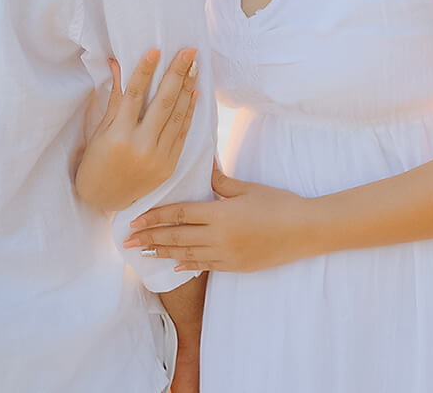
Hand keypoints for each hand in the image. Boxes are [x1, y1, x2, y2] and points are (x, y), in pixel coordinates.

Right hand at [74, 47, 198, 213]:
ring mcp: (158, 157)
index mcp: (118, 135)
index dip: (145, 71)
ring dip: (188, 89)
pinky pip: (183, 133)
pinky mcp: (169, 165)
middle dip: (178, 73)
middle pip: (163, 102)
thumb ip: (115, 99)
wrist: (103, 201)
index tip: (156, 50)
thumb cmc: (96, 162)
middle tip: (188, 51)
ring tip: (194, 66)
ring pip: (178, 116)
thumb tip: (117, 65)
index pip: (135, 95)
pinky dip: (190, 112)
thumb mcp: (100, 131)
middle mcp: (140, 146)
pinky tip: (194, 93)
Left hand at [125, 166, 316, 272]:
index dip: (155, 218)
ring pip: (185, 254)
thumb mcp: (248, 188)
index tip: (134, 221)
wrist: (304, 230)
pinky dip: (186, 264)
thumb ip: (220, 181)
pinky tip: (174, 264)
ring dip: (163, 252)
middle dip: (150, 238)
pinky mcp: (234, 266)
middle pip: (176, 237)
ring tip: (144, 253)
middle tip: (127, 242)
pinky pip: (203, 266)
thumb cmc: (279, 204)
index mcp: (220, 214)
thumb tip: (202, 166)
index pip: (179, 215)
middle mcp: (218, 237)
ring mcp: (225, 255)